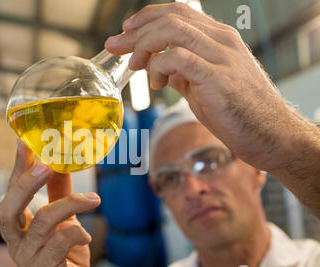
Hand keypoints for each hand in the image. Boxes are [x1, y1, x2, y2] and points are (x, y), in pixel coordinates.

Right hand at [0, 140, 99, 266]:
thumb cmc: (66, 256)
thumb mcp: (64, 220)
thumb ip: (60, 194)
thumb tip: (61, 162)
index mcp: (17, 227)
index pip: (11, 192)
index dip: (17, 167)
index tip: (24, 141)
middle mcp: (15, 242)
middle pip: (8, 209)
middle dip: (27, 183)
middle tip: (48, 164)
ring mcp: (27, 259)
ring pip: (42, 222)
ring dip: (70, 205)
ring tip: (93, 199)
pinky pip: (60, 242)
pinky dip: (77, 233)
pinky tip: (86, 237)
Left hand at [104, 2, 308, 172]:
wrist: (270, 135)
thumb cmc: (239, 112)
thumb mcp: (206, 85)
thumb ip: (183, 72)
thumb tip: (158, 67)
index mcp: (219, 38)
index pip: (178, 12)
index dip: (147, 17)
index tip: (126, 32)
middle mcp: (222, 40)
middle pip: (170, 17)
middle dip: (135, 31)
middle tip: (115, 47)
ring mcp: (222, 57)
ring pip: (172, 31)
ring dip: (143, 46)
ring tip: (134, 66)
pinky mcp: (218, 78)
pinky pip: (178, 59)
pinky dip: (158, 68)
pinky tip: (157, 84)